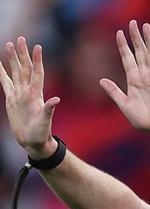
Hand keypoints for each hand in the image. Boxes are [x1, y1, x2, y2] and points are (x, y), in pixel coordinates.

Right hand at [0, 37, 60, 157]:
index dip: (37, 60)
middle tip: (21, 39)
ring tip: (9, 44)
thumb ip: (49, 110)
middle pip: (24, 68)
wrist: (33, 141)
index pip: (37, 74)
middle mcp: (28, 92)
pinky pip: (5, 82)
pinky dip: (1, 72)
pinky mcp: (11, 99)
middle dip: (23, 54)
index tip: (38, 46)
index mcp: (36, 95)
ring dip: (13, 59)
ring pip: (15, 72)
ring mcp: (19, 94)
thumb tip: (56, 100)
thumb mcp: (45, 122)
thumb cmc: (41, 133)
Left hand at [99, 20, 149, 141]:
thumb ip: (114, 91)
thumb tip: (101, 80)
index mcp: (133, 79)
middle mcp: (144, 76)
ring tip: (146, 27)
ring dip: (149, 41)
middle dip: (136, 38)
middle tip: (133, 22)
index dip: (123, 46)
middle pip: (139, 52)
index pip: (127, 58)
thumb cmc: (142, 119)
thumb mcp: (124, 104)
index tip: (118, 33)